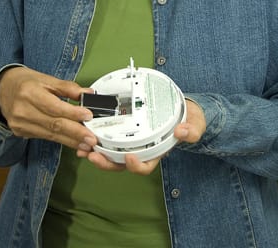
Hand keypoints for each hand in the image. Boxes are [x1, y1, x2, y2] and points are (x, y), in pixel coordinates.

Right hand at [0, 67, 96, 150]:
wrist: (1, 90)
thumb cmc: (26, 82)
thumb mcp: (45, 78)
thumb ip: (67, 87)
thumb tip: (88, 94)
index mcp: (29, 92)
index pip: (54, 106)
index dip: (72, 113)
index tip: (88, 116)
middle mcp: (23, 110)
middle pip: (53, 124)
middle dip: (75, 133)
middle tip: (92, 139)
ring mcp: (21, 124)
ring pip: (50, 134)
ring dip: (71, 141)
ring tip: (87, 145)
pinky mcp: (21, 133)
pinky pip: (45, 137)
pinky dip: (61, 140)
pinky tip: (73, 143)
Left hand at [78, 99, 206, 173]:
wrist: (183, 112)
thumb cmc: (188, 121)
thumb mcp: (194, 125)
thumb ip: (191, 130)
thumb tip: (182, 132)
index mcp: (157, 153)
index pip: (145, 166)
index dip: (136, 166)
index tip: (130, 158)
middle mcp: (142, 151)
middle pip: (122, 164)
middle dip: (106, 163)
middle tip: (93, 156)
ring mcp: (132, 143)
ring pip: (112, 155)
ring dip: (97, 154)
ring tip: (83, 150)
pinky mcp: (125, 132)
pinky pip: (110, 141)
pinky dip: (97, 140)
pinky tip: (86, 136)